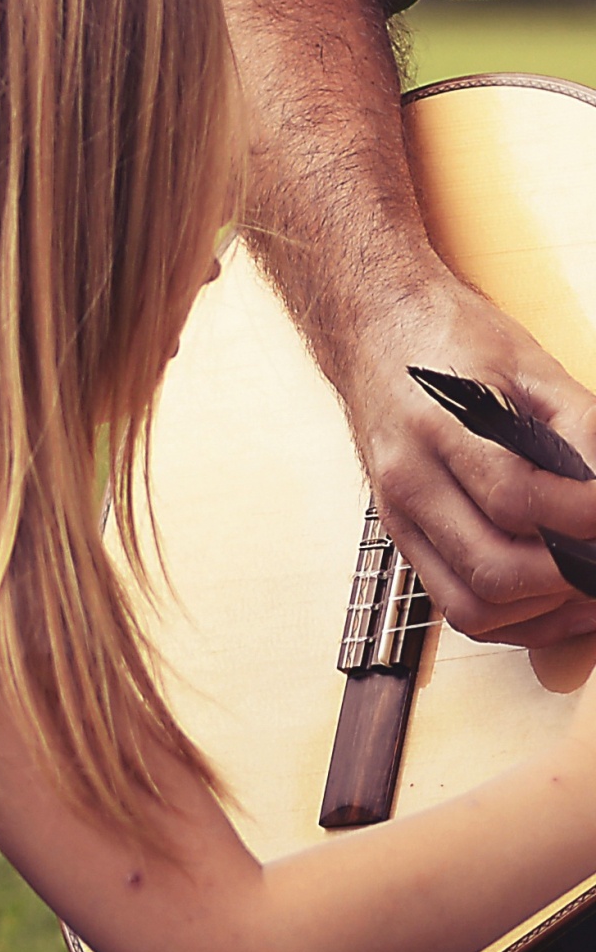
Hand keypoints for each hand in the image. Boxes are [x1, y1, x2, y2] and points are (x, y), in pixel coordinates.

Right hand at [342, 274, 595, 647]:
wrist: (376, 331)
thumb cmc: (451, 341)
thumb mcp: (530, 365)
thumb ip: (580, 427)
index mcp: (440, 426)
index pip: (516, 498)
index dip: (582, 514)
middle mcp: (411, 480)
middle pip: (495, 568)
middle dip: (569, 575)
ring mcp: (401, 517)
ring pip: (475, 607)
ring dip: (543, 609)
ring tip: (587, 582)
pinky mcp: (404, 538)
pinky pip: (458, 607)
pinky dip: (514, 620)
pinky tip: (555, 598)